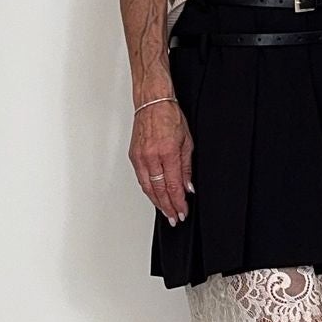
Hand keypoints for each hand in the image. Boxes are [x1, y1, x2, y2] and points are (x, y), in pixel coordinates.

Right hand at [131, 98, 194, 222]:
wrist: (152, 103)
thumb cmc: (169, 116)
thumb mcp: (186, 141)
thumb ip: (187, 167)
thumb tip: (188, 186)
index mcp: (167, 152)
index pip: (173, 186)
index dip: (178, 202)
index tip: (182, 211)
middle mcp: (151, 157)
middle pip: (159, 190)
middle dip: (168, 206)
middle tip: (174, 217)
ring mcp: (140, 157)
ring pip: (148, 187)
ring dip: (157, 202)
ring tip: (165, 211)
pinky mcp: (133, 156)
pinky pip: (141, 179)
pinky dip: (148, 190)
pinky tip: (154, 196)